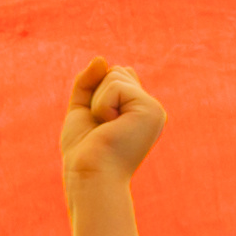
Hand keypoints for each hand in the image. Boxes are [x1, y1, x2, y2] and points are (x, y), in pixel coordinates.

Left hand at [57, 59, 163, 197]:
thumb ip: (89, 82)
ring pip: (114, 76)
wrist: (90, 177)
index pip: (115, 76)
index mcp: (138, 111)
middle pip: (115, 72)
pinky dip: (101, 106)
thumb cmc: (84, 152)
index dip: (97, 95)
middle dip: (96, 96)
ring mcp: (153, 109)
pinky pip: (115, 86)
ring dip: (98, 103)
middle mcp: (150, 109)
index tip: (99, 125)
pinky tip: (109, 127)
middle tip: (101, 128)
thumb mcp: (82, 110)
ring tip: (105, 129)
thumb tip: (101, 58)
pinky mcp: (151, 109)